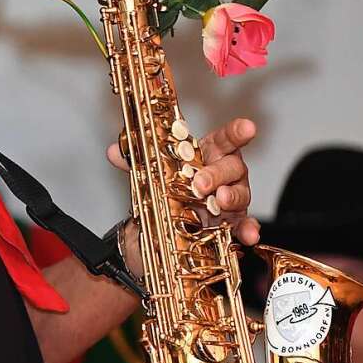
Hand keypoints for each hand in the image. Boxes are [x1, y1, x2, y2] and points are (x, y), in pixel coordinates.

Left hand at [107, 118, 260, 247]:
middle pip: (232, 167)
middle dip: (217, 174)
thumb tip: (114, 151)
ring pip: (240, 194)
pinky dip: (248, 229)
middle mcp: (225, 174)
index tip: (248, 127)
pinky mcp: (232, 223)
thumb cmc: (172, 186)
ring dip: (232, 197)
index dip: (237, 133)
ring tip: (219, 202)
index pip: (224, 140)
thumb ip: (135, 161)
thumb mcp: (152, 172)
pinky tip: (248, 235)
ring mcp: (231, 198)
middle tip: (201, 184)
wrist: (169, 222)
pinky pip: (244, 225)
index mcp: (208, 154)